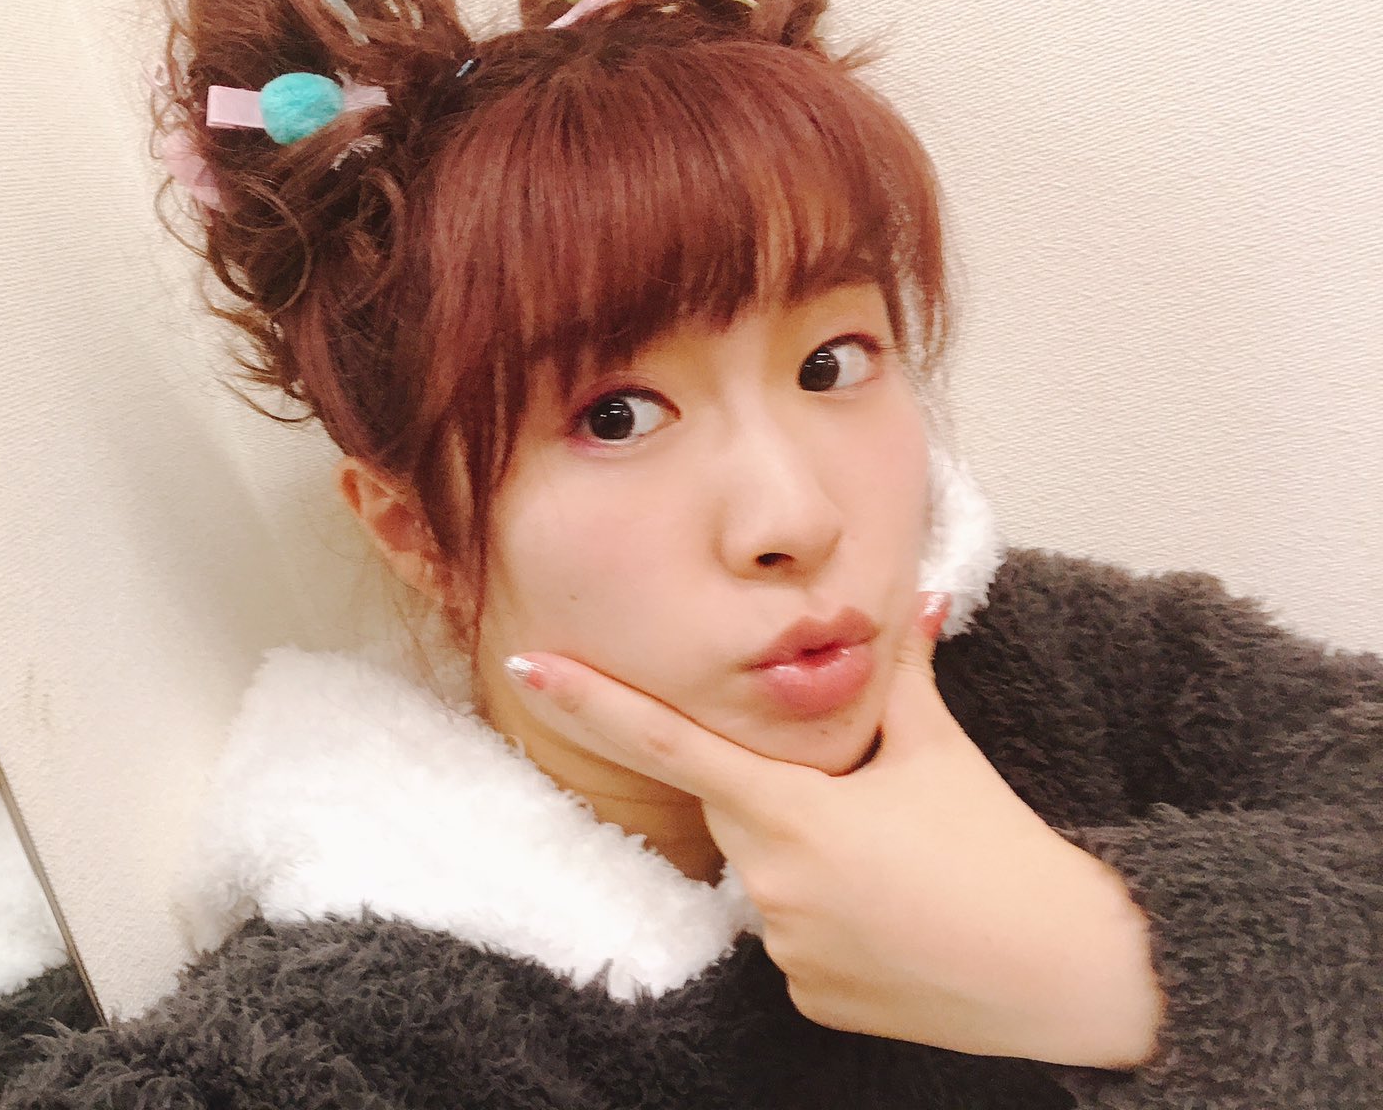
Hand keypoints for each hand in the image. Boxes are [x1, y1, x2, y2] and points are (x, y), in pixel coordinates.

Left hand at [507, 594, 1163, 1067]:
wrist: (1069, 973)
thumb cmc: (1003, 853)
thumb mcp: (942, 753)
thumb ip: (905, 675)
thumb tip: (914, 598)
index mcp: (790, 809)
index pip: (668, 742)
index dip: (592, 702)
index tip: (527, 668)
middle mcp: (768, 882)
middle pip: (738, 810)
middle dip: (784, 797)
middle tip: (874, 810)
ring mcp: (782, 948)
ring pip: (767, 879)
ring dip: (813, 862)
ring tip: (902, 874)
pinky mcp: (803, 998)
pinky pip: (793, 941)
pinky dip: (832, 924)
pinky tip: (897, 925)